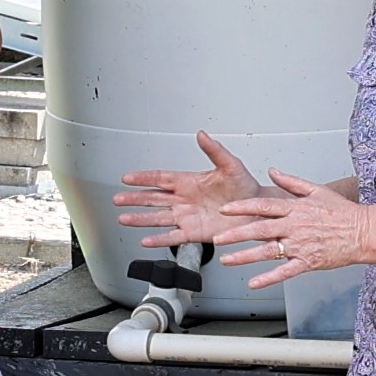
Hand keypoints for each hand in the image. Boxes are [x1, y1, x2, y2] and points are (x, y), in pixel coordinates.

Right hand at [112, 130, 262, 248]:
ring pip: (158, 218)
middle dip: (134, 199)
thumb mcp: (231, 166)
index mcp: (190, 182)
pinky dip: (159, 239)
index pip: (161, 178)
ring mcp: (188, 217)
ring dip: (140, 219)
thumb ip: (215, 151)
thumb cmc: (246, 188)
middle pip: (153, 199)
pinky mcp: (194, 233)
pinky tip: (146, 240)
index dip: (143, 178)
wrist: (258, 211)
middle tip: (117, 199)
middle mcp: (185, 200)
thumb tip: (202, 134)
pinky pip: (173, 236)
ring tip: (123, 218)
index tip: (127, 178)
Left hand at [211, 169, 371, 280]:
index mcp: (296, 208)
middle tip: (217, 238)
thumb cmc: (343, 212)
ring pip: (268, 252)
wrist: (364, 232)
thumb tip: (273, 172)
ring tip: (226, 260)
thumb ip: (291, 182)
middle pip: (260, 230)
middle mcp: (295, 226)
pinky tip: (253, 282)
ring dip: (245, 257)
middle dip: (235, 234)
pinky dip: (268, 278)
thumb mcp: (317, 190)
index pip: (263, 206)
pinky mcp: (308, 262)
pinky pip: (285, 272)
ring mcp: (301, 245)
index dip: (242, 208)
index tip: (225, 210)